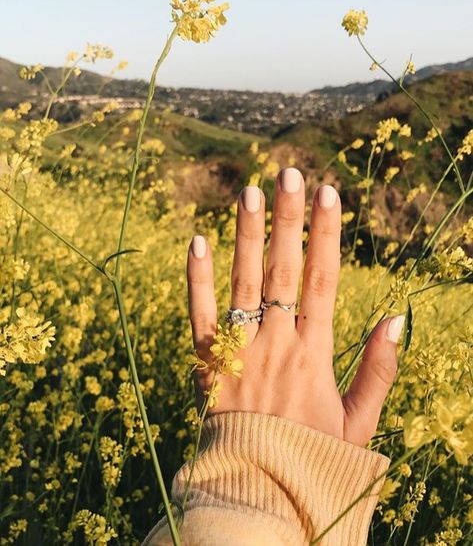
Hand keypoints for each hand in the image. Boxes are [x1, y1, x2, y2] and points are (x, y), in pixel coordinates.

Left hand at [187, 168, 402, 446]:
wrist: (257, 494)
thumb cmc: (312, 459)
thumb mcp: (359, 424)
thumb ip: (378, 370)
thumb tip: (395, 317)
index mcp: (314, 354)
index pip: (322, 279)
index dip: (327, 234)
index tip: (329, 193)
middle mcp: (275, 344)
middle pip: (282, 269)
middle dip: (288, 219)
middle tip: (289, 173)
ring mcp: (238, 351)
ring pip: (243, 282)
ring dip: (247, 235)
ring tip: (249, 191)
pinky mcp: (205, 364)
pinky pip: (198, 314)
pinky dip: (196, 278)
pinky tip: (197, 240)